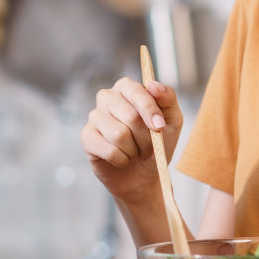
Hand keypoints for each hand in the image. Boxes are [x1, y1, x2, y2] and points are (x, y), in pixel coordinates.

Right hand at [80, 77, 182, 205]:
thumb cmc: (158, 142)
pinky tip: (123, 159)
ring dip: (135, 150)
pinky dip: (122, 159)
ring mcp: (94, 117)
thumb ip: (168, 98)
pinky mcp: (87, 137)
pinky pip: (109, 150)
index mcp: (127, 88)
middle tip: (152, 149)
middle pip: (130, 115)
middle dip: (146, 137)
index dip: (150, 110)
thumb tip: (153, 85)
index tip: (160, 128)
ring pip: (119, 134)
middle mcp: (107, 97)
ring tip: (137, 153)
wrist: (144, 174)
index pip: (136, 91)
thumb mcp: (172, 119)